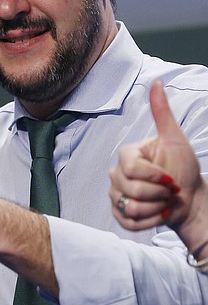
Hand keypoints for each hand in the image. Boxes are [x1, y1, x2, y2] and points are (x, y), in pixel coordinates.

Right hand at [109, 80, 206, 238]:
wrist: (189, 198)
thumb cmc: (183, 167)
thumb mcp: (175, 139)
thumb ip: (162, 112)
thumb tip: (157, 82)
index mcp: (126, 155)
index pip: (131, 169)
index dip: (155, 176)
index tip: (172, 177)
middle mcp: (116, 174)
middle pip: (131, 190)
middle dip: (159, 193)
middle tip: (170, 189)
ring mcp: (115, 195)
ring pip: (130, 207)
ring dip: (156, 208)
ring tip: (164, 201)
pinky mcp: (119, 214)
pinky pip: (128, 222)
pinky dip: (149, 221)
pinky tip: (159, 213)